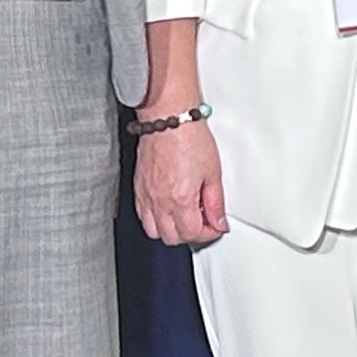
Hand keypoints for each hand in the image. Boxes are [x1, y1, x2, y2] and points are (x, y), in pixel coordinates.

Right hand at [133, 116, 226, 245]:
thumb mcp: (213, 172)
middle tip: (201, 220)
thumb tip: (219, 222)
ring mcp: (146, 195)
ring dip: (170, 229)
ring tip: (183, 215)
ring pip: (154, 231)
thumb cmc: (189, 137)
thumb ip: (216, 203)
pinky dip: (155, 218)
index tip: (215, 224)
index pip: (193, 234)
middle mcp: (160, 201)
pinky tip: (167, 207)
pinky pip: (142, 216)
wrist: (168, 118)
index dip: (209, 233)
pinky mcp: (138, 187)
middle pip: (172, 238)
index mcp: (181, 200)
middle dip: (189, 234)